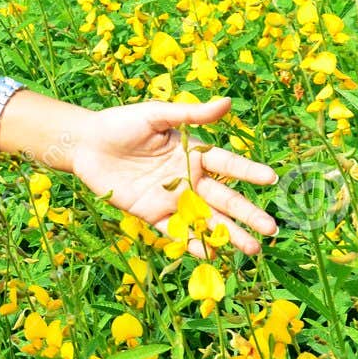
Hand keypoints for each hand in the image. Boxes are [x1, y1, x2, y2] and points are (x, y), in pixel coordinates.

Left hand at [67, 97, 278, 257]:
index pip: (229, 164)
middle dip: (248, 214)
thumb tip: (227, 102)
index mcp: (193, 153)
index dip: (249, 172)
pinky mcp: (151, 214)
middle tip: (272, 228)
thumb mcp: (156, 115)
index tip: (272, 179)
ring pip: (206, 219)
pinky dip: (193, 243)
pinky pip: (175, 232)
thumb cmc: (120, 124)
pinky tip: (212, 255)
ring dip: (229, 234)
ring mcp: (171, 198)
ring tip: (253, 250)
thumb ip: (190, 115)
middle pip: (224, 199)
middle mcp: (188, 178)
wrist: (85, 145)